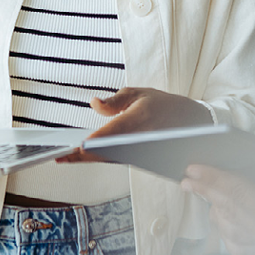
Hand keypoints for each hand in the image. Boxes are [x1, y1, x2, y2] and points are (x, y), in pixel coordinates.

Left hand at [58, 87, 212, 163]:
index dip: (92, 143)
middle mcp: (140, 141)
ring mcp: (142, 154)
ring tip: (65, 157)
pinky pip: (119, 160)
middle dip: (83, 157)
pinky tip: (84, 156)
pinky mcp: (143, 160)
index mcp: (139, 120)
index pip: (110, 135)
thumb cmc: (164, 106)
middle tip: (60, 157)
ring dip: (89, 160)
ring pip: (111, 159)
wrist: (194, 124)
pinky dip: (101, 159)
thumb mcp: (140, 93)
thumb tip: (94, 103)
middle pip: (106, 153)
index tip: (74, 147)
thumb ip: (115, 100)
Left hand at [181, 158, 254, 254]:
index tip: (192, 168)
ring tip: (204, 195)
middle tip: (187, 177)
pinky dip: (231, 240)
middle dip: (206, 193)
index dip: (213, 180)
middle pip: (230, 213)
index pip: (238, 197)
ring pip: (232, 235)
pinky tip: (226, 226)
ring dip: (216, 214)